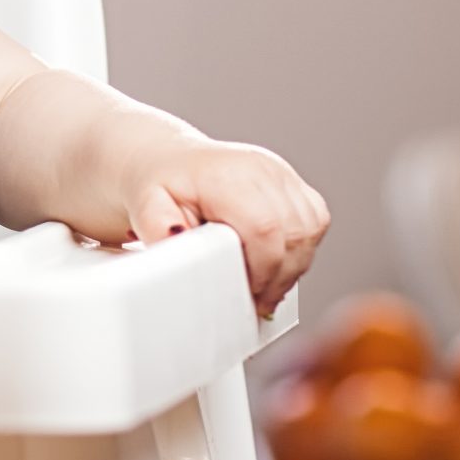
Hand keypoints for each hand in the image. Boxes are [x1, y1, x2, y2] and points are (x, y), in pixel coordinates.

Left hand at [124, 140, 328, 316]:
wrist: (170, 160)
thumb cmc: (160, 185)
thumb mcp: (145, 205)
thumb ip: (157, 226)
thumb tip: (176, 241)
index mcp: (227, 175)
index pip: (265, 229)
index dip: (263, 270)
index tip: (248, 293)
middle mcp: (261, 168)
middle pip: (294, 235)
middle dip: (279, 276)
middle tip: (257, 299)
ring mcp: (281, 172)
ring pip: (310, 230)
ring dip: (293, 265)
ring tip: (264, 282)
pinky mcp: (292, 181)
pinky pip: (315, 221)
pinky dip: (301, 248)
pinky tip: (276, 260)